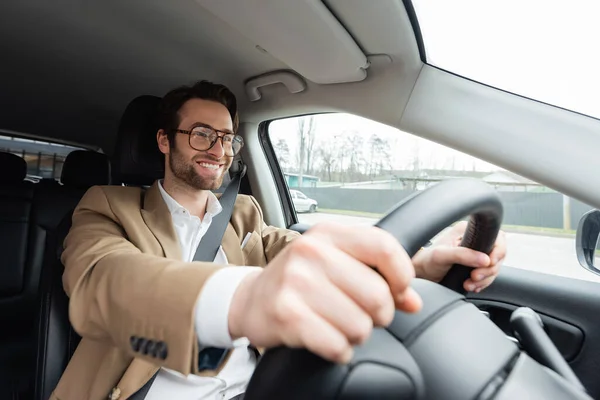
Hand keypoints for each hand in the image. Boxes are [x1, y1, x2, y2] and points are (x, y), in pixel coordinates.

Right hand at [228, 222, 421, 363]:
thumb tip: (413, 301)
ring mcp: (296, 282)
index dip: (402, 275)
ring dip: (357, 335)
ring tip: (340, 326)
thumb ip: (378, 275)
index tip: (400, 291)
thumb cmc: (300, 279)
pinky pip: (337, 345)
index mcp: (329, 234)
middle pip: (378, 294)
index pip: (384, 247)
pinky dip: (340, 351)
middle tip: (363, 315)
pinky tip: (329, 341)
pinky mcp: (287, 314)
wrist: (252, 299)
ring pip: (360, 325)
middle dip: (379, 315)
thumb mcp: (336, 263)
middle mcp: (311, 252)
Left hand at [412, 221, 505, 292]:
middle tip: (475, 277)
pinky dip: (482, 283)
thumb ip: (462, 255)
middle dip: (489, 270)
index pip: (497, 237)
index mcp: (468, 230)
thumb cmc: (427, 261)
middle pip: (498, 255)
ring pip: (494, 267)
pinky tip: (472, 286)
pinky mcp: (475, 265)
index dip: (498, 252)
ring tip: (470, 284)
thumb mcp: (441, 256)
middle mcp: (474, 240)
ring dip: (485, 279)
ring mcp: (476, 253)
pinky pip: (488, 275)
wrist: (422, 273)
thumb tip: (485, 260)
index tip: (489, 264)